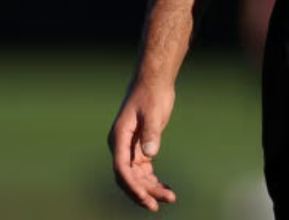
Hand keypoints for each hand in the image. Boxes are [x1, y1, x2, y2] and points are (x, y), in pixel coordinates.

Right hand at [108, 77, 178, 210]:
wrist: (154, 82)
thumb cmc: (152, 95)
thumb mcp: (153, 112)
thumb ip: (151, 133)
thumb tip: (150, 155)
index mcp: (119, 137)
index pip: (121, 168)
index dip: (131, 185)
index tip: (145, 197)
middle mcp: (121, 146)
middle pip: (128, 176)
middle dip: (141, 192)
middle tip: (156, 205)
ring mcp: (130, 149)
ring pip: (137, 176)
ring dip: (150, 188)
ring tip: (169, 198)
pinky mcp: (140, 149)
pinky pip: (144, 171)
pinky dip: (153, 181)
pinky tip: (166, 189)